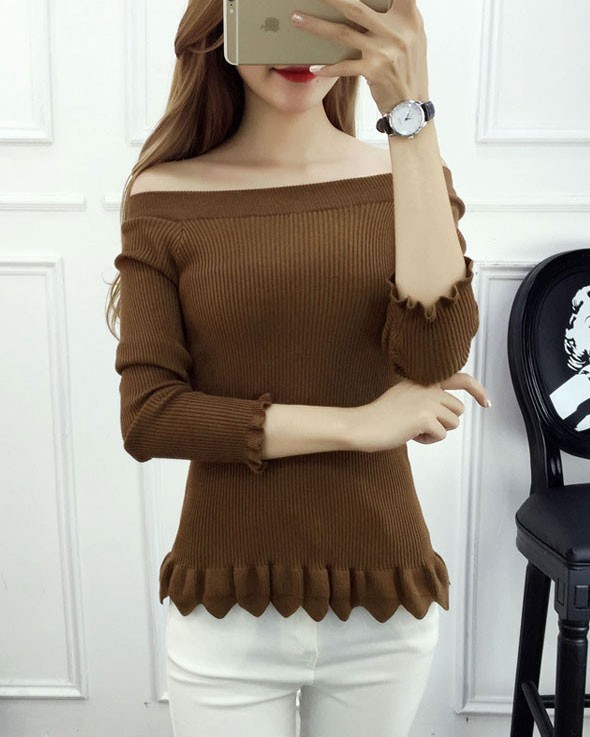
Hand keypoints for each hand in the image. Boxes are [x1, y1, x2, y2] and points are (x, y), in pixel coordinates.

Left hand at [290, 0, 428, 112]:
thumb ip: (398, 16)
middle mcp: (397, 31)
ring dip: (316, 26)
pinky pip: (344, 67)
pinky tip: (313, 67)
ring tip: (296, 18)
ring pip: (343, 33)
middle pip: (356, 7)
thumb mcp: (413, 37)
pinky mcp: (373, 71)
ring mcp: (384, 51)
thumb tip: (380, 0)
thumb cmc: (409, 68)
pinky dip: (327, 68)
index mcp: (409, 18)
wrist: (411, 105)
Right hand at [350, 371, 489, 452]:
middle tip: (424, 426)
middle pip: (458, 408)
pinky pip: (441, 435)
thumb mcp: (404, 395)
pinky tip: (411, 436)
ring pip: (453, 422)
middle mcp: (428, 387)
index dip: (477, 390)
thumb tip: (448, 410)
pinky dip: (428, 440)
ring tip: (415, 429)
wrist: (362, 425)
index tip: (486, 403)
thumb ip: (426, 396)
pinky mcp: (425, 418)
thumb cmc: (380, 415)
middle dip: (446, 421)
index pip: (460, 378)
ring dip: (437, 431)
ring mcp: (427, 401)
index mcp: (423, 379)